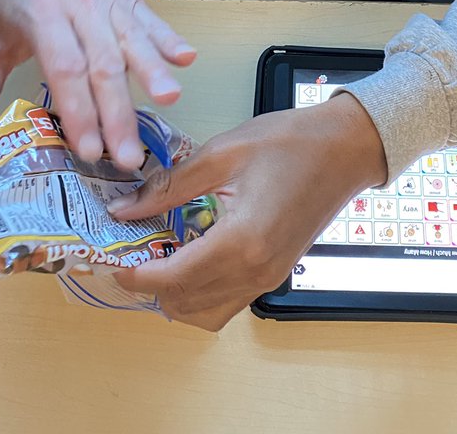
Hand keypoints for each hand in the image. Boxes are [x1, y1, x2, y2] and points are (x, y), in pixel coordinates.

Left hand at [0, 0, 195, 168]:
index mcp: (42, 16)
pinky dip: (169, 39)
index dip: (79, 110)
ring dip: (153, 72)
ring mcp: (109, 1)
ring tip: (169, 101)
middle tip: (128, 156)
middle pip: (104, 64)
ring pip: (133, 41)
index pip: (66, 68)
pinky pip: (152, 20)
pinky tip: (187, 59)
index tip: (88, 150)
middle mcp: (80, 7)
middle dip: (118, 113)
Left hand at [108, 92, 387, 329]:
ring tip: (158, 255)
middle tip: (129, 252)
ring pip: (206, 314)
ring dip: (175, 295)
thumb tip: (124, 208)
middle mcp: (255, 271)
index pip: (171, 278)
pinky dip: (200, 292)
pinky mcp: (276, 273)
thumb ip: (170, 186)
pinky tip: (191, 254)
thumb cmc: (291, 142)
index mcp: (241, 241)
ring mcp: (268, 277)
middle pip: (184, 305)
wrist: (347, 148)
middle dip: (149, 286)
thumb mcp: (223, 153)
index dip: (134, 275)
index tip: (109, 259)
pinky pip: (228, 301)